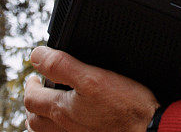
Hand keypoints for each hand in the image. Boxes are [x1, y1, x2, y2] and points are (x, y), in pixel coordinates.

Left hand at [23, 46, 158, 130]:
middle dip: (33, 103)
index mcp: (62, 110)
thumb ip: (61, 65)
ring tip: (46, 110)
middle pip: (34, 120)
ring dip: (41, 121)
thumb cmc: (126, 107)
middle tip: (39, 90)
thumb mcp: (93, 77)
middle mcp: (65, 128)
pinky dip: (59, 130)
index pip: (31, 98)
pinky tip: (71, 123)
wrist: (149, 130)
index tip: (36, 74)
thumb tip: (36, 56)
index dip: (30, 83)